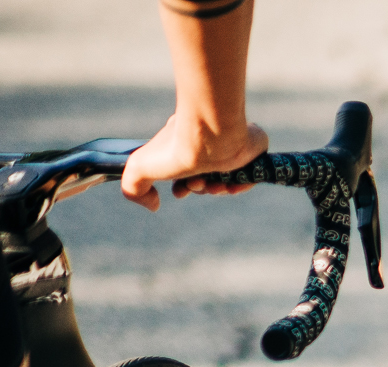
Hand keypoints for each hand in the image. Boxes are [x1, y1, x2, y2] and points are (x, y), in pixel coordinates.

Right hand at [120, 113, 265, 209]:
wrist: (208, 137)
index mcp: (186, 143)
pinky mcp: (254, 147)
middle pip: (208, 177)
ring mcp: (230, 144)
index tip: (182, 193)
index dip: (185, 187)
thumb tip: (154, 206)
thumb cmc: (174, 150)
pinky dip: (242, 185)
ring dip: (219, 189)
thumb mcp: (139, 169)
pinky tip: (230, 186)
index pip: (187, 169)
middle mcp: (208, 143)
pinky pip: (253, 173)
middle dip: (201, 188)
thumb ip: (134, 190)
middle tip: (196, 185)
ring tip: (212, 185)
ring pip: (229, 177)